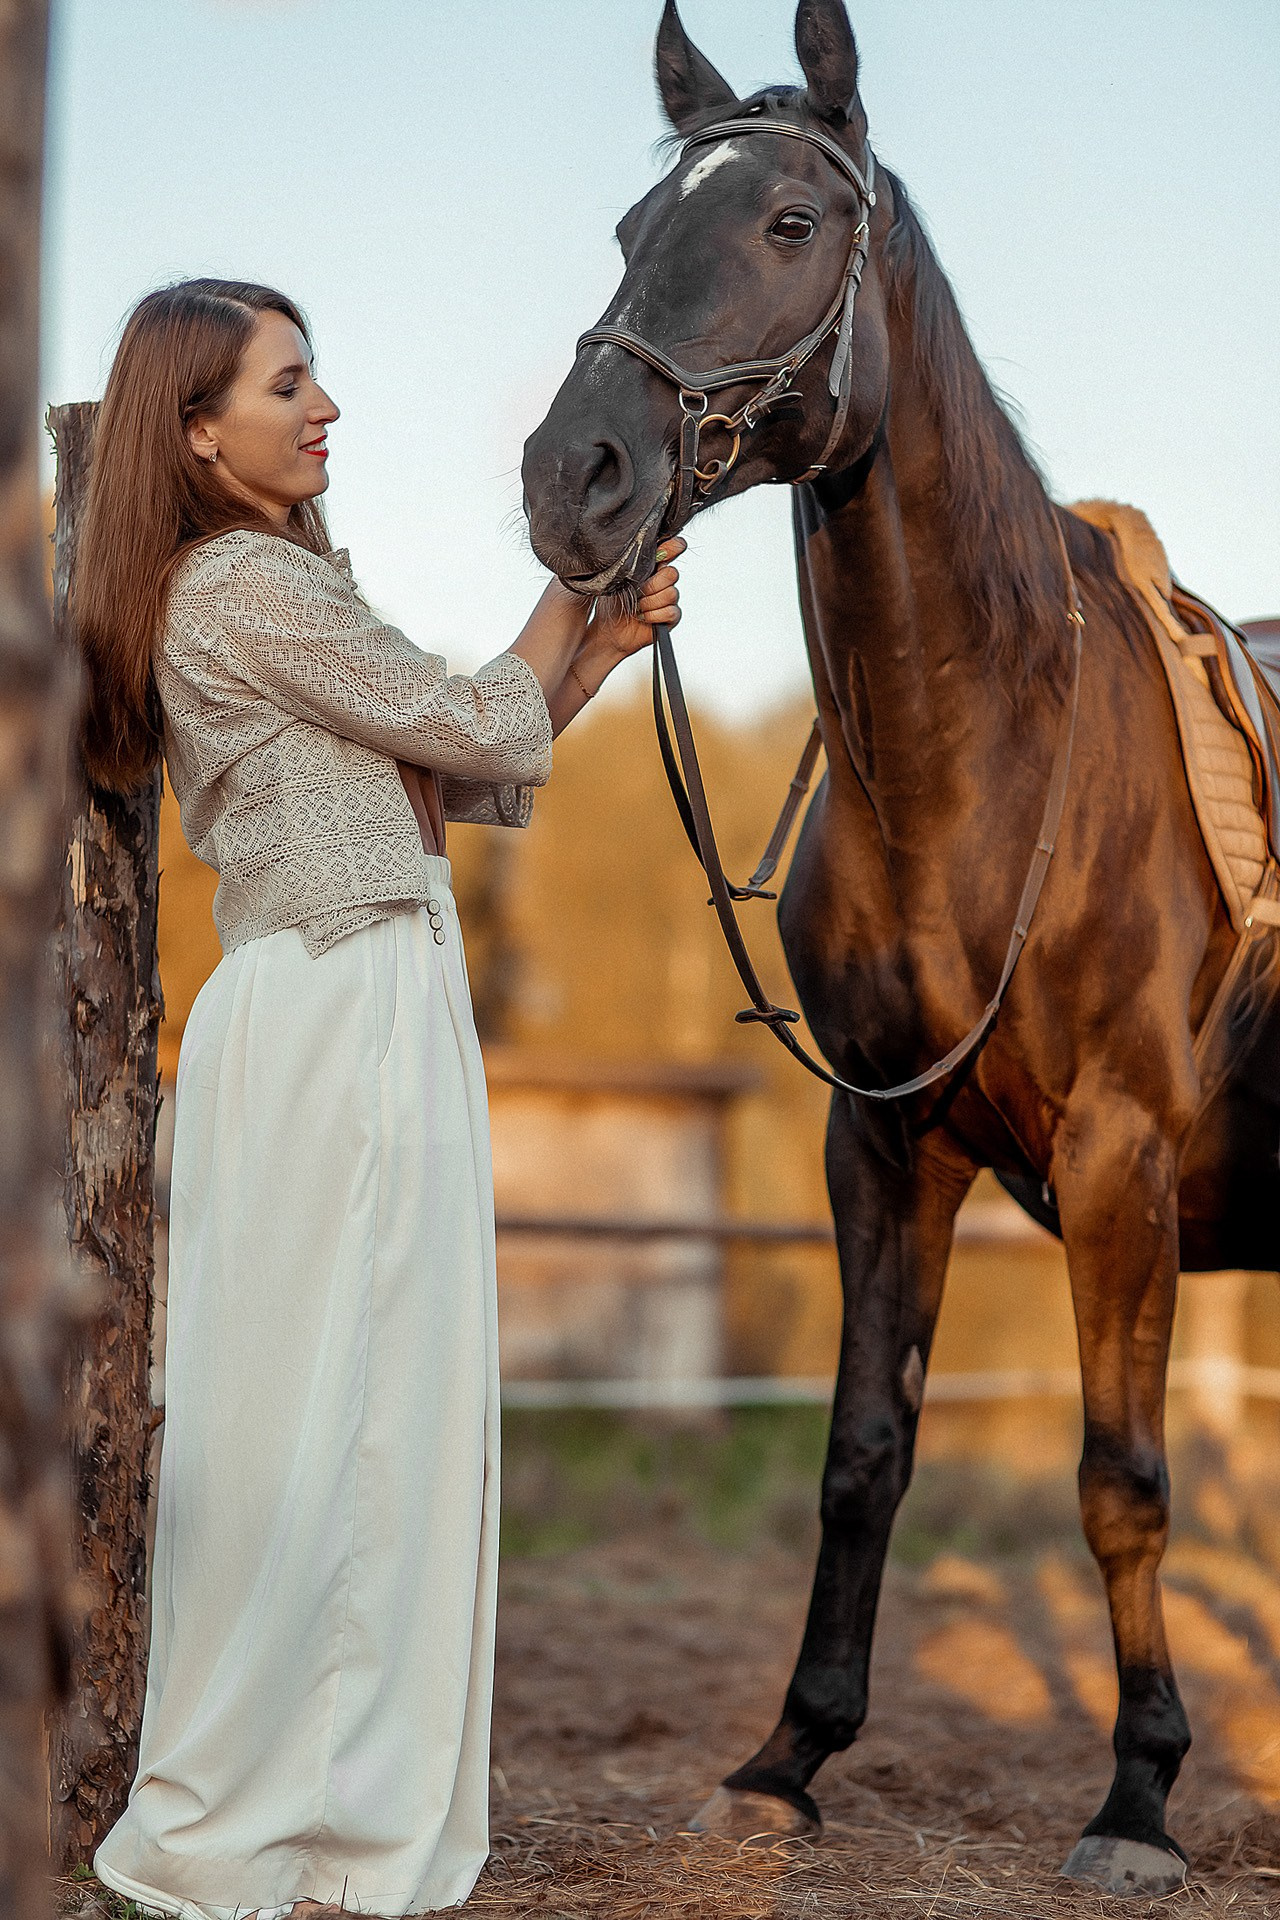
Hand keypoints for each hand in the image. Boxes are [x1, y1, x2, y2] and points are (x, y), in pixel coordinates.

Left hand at [587, 537, 685, 660]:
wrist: (609, 630)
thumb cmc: (611, 604)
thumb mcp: (617, 578)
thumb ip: (632, 562)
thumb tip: (642, 551)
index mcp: (652, 565)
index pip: (673, 548)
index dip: (672, 547)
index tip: (661, 555)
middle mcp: (663, 580)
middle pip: (672, 573)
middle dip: (652, 585)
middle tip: (637, 593)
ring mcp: (669, 598)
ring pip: (671, 593)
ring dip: (649, 602)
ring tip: (637, 607)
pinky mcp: (671, 616)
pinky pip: (670, 612)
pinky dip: (653, 615)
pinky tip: (643, 617)